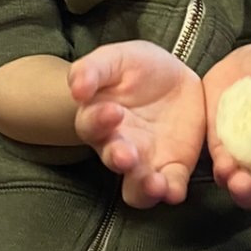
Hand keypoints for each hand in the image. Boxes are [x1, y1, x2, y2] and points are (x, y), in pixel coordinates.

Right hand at [70, 41, 205, 209]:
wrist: (174, 79)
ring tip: (154, 184)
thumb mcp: (115, 59)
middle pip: (113, 160)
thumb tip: (77, 88)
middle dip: (119, 159)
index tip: (112, 111)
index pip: (91, 125)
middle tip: (126, 155)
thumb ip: (92, 69)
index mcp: (99, 118)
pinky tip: (174, 191)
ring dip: (143, 189)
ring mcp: (147, 160)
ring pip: (137, 187)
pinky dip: (171, 192)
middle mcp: (119, 145)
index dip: (99, 121)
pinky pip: (171, 186)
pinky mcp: (173, 167)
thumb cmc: (135, 68)